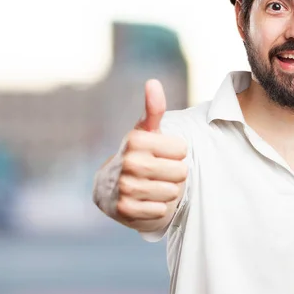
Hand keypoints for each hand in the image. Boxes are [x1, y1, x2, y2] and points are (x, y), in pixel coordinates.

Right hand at [114, 79, 187, 226]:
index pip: (182, 150)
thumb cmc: (137, 156)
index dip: (175, 153)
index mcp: (136, 140)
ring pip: (172, 193)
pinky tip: (145, 201)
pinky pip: (161, 211)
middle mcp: (129, 162)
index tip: (160, 154)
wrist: (111, 190)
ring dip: (167, 192)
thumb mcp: (145, 132)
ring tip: (152, 186)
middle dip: (174, 174)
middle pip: (181, 172)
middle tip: (158, 173)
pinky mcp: (125, 210)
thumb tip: (153, 82)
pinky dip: (157, 208)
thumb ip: (153, 109)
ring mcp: (126, 187)